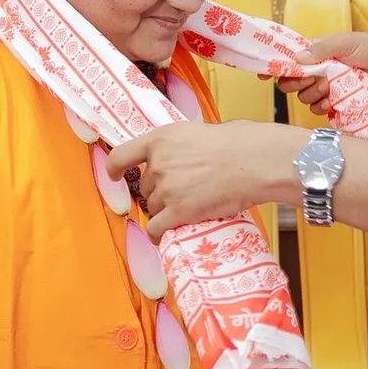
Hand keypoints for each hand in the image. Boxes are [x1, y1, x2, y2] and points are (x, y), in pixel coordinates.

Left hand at [106, 121, 303, 237]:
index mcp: (162, 138)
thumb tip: (188, 153)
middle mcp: (158, 163)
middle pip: (146, 186)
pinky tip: (163, 237)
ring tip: (184, 212)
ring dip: (164, 211)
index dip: (114, 167)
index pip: (123, 154)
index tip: (113, 175)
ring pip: (152, 207)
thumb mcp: (202, 131)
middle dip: (158, 192)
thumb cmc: (240, 143)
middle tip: (180, 194)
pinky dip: (158, 234)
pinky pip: (157, 228)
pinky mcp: (178, 211)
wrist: (254, 161)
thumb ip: (184, 144)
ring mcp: (167, 188)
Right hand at [276, 33, 367, 115]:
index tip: (264, 74)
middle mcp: (317, 71)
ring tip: (330, 85)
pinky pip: (317, 110)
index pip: (288, 59)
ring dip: (313, 92)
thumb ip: (321, 48)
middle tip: (310, 77)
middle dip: (295, 81)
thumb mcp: (345, 42)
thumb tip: (297, 58)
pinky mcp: (336, 103)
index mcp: (315, 53)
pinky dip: (322, 106)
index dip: (274, 66)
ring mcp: (326, 88)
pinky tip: (333, 100)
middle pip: (290, 81)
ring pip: (303, 97)